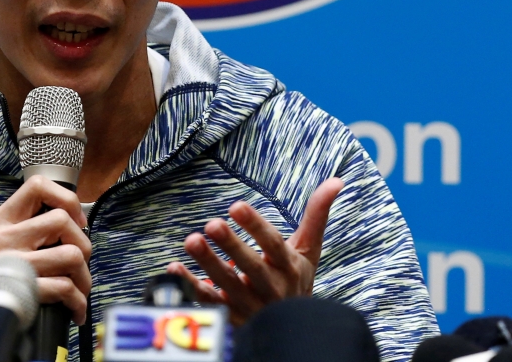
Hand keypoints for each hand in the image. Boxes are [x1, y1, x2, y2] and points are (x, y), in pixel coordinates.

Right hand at [0, 176, 90, 361]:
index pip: (37, 187)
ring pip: (70, 254)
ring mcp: (8, 263)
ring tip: (79, 288)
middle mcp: (0, 237)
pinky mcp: (18, 290)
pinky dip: (78, 301)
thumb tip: (78, 221)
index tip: (76, 221)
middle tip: (80, 263)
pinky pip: (64, 287)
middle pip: (61, 220)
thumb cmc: (0, 278)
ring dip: (84, 276)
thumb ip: (34, 226)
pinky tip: (74, 308)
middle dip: (83, 244)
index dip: (66, 199)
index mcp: (0, 221)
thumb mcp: (6, 242)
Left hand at [167, 177, 343, 325]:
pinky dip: (191, 286)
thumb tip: (336, 180)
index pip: (273, 245)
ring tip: (191, 241)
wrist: (294, 331)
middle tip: (212, 224)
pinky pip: (209, 303)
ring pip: (227, 286)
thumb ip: (317, 214)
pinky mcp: (231, 318)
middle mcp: (271, 288)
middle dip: (231, 246)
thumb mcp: (309, 249)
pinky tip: (175, 268)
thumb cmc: (296, 280)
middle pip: (251, 268)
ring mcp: (250, 305)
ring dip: (208, 264)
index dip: (256, 226)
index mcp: (289, 267)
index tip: (236, 205)